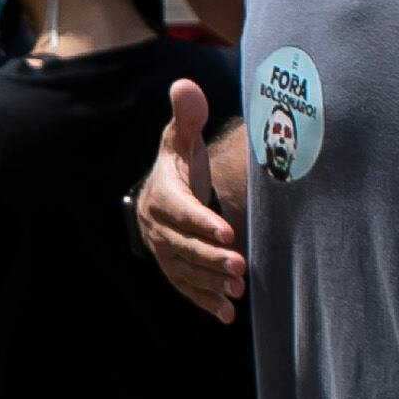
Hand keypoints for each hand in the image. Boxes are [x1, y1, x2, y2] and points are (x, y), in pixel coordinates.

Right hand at [136, 76, 243, 323]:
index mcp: (163, 194)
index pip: (180, 210)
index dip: (201, 221)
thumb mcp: (181, 139)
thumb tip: (184, 85)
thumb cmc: (179, 163)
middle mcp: (158, 227)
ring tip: (238, 288)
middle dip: (211, 257)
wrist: (161, 195)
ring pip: (185, 271)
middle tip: (240, 264)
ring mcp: (164, 252)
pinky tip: (227, 313)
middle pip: (182, 246)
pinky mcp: (173, 270)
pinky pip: (186, 288)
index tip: (227, 229)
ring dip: (211, 282)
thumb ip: (187, 116)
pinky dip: (205, 302)